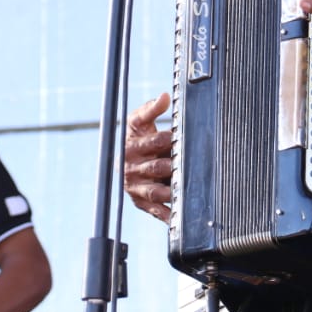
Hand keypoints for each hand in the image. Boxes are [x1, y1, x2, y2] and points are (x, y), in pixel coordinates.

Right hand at [123, 93, 172, 222]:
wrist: (124, 158)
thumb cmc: (137, 136)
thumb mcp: (140, 120)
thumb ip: (151, 108)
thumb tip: (164, 96)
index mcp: (132, 145)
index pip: (152, 142)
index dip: (166, 140)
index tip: (178, 137)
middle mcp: (132, 167)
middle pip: (156, 168)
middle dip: (172, 167)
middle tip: (187, 166)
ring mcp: (136, 187)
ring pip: (155, 192)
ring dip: (171, 193)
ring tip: (185, 192)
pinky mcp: (141, 202)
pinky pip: (155, 210)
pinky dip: (166, 214)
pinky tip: (178, 215)